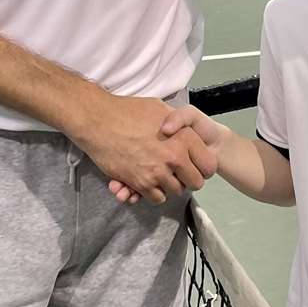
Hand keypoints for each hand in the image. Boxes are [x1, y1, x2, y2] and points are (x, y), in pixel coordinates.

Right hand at [79, 95, 218, 205]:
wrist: (99, 121)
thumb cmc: (128, 110)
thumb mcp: (160, 108)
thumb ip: (177, 122)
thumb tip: (186, 130)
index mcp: (185, 137)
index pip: (209, 165)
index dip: (203, 167)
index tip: (195, 166)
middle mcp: (175, 157)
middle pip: (195, 183)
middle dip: (188, 180)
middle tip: (179, 174)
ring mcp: (158, 172)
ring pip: (175, 191)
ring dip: (170, 186)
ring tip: (161, 176)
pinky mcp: (141, 183)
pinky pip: (157, 198)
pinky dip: (154, 193)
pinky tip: (149, 182)